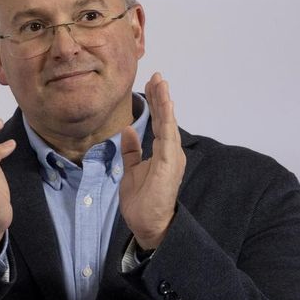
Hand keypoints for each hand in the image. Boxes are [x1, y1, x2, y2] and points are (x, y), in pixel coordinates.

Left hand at [119, 73, 185, 248]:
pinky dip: (167, 118)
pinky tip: (166, 103)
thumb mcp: (131, 170)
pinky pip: (168, 135)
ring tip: (161, 82)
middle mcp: (171, 151)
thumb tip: (127, 130)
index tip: (150, 84)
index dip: (155, 103)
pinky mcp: (170, 163)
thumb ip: (131, 151)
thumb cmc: (142, 201)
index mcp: (162, 153)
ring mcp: (172, 156)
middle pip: (164, 118)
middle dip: (160, 96)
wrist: (148, 224)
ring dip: (165, 101)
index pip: (159, 122)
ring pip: (168, 122)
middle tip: (156, 75)